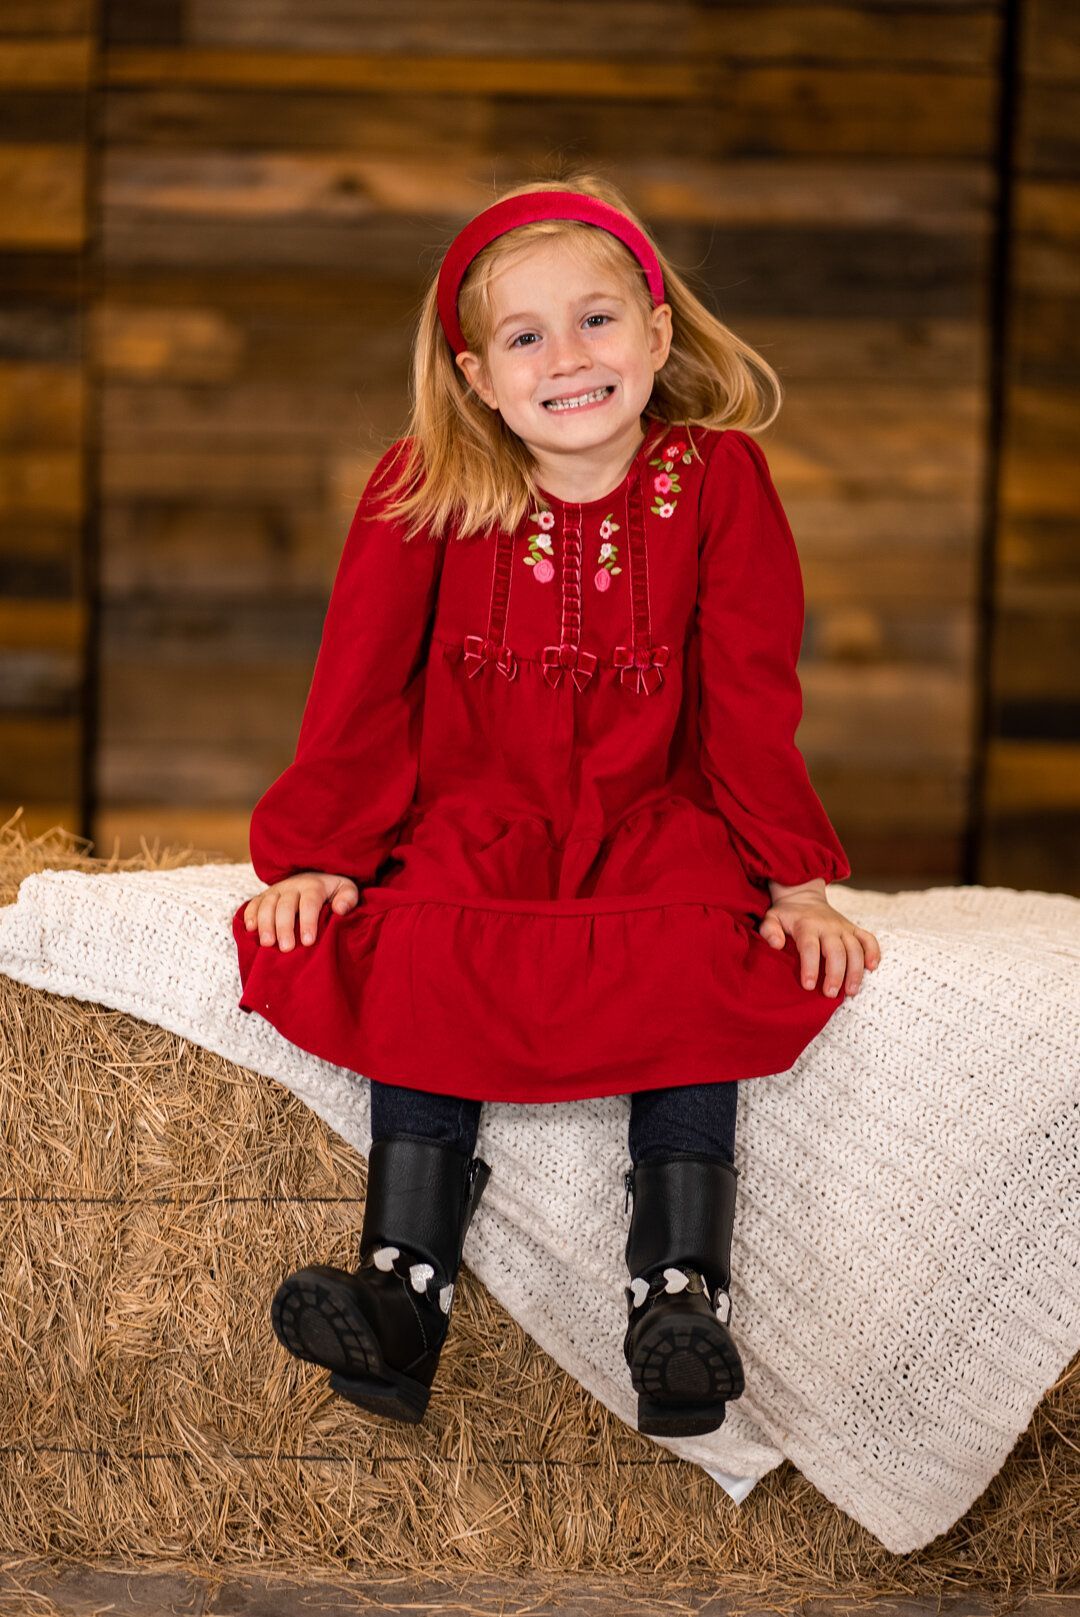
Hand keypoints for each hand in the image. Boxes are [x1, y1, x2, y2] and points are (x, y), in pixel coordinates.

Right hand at [242, 871, 358, 950]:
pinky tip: (250, 929)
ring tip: (267, 943)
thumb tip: (340, 910)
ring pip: (267, 904)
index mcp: (313, 886)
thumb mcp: (346, 889)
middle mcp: (292, 886)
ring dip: (265, 924)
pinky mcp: (264, 896)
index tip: (308, 941)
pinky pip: (254, 903)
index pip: (310, 902)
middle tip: (286, 948)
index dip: (308, 921)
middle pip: (285, 905)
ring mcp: (276, 890)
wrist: (313, 873)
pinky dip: (250, 915)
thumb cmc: (332, 890)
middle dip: (284, 927)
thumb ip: (348, 898)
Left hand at [759, 880, 880, 997]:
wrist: (804, 897)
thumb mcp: (771, 918)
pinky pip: (869, 939)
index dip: (810, 967)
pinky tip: (872, 968)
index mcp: (807, 925)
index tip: (808, 986)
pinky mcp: (854, 929)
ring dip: (855, 971)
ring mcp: (843, 928)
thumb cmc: (786, 914)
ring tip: (851, 991)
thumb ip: (769, 930)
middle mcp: (828, 926)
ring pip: (855, 949)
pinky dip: (874, 952)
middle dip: (836, 974)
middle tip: (830, 994)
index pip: (810, 947)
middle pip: (836, 951)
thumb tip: (776, 945)